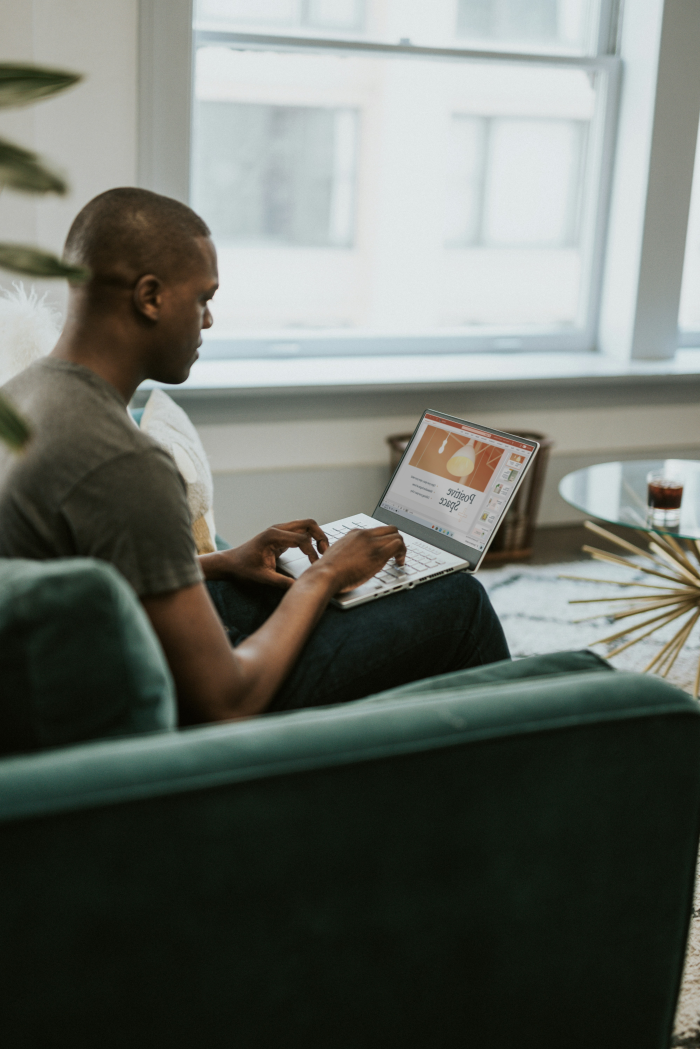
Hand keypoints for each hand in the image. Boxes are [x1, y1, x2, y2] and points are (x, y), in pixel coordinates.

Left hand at [199, 519, 328, 588]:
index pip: (302, 539)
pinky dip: (310, 540)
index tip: (314, 566)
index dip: (312, 552)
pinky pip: (300, 533)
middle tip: (325, 553)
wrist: (230, 563)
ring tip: (321, 553)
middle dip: (321, 536)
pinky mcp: (281, 536)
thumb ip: (281, 582)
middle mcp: (278, 529)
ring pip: (306, 526)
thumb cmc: (243, 569)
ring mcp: (280, 531)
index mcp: (273, 536)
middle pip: (309, 524)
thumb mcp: (262, 578)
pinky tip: (312, 553)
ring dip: (317, 537)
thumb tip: (299, 588)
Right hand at [308, 526, 405, 592]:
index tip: (386, 549)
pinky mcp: (378, 554)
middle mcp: (364, 535)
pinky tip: (399, 562)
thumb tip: (351, 559)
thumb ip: (347, 552)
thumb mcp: (336, 553)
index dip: (385, 540)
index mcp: (354, 534)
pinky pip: (398, 545)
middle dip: (396, 541)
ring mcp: (371, 543)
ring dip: (401, 548)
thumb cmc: (327, 570)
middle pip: (390, 529)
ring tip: (399, 559)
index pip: (377, 531)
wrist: (326, 574)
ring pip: (397, 535)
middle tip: (396, 554)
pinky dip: (403, 553)